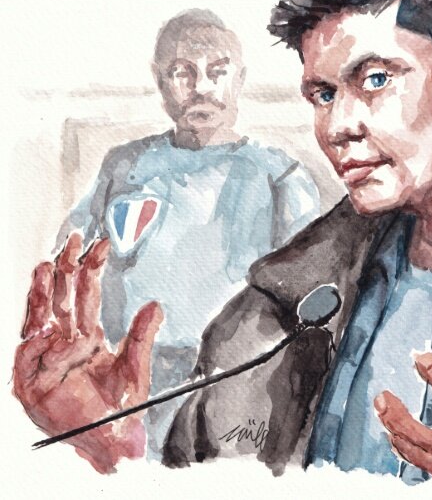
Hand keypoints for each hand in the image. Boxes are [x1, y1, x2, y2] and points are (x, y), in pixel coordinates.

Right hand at [13, 233, 162, 472]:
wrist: (109, 438)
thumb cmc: (121, 404)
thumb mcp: (136, 367)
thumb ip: (142, 336)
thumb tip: (156, 304)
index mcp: (88, 334)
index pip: (86, 293)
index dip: (91, 268)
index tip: (100, 244)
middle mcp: (64, 341)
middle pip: (59, 298)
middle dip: (63, 268)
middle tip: (70, 241)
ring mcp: (44, 359)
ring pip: (39, 318)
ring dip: (41, 293)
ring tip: (45, 268)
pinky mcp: (29, 382)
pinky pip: (28, 358)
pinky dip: (36, 344)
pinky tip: (45, 331)